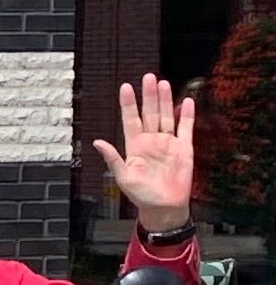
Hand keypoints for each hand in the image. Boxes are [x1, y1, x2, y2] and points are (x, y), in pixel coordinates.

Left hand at [93, 72, 195, 234]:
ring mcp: (168, 143)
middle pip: (149, 113)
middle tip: (148, 77)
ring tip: (162, 83)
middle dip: (148, 96)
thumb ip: (112, 158)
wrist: (164, 207)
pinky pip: (186, 128)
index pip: (130, 119)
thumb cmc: (141, 194)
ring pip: (166, 116)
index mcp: (135, 146)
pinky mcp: (184, 148)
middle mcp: (151, 140)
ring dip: (165, 100)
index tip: (125, 87)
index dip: (128, 104)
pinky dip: (186, 115)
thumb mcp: (123, 177)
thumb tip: (97, 142)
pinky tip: (186, 102)